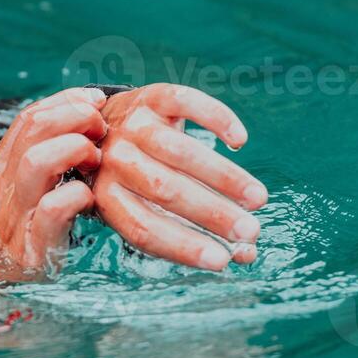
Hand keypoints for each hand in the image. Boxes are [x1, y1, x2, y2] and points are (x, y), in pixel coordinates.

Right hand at [0, 88, 107, 270]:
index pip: (28, 118)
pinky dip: (77, 196)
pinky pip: (53, 210)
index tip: (94, 100)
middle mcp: (0, 188)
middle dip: (74, 118)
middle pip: (33, 130)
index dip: (64, 102)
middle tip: (101, 129)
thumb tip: (74, 129)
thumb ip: (34, 165)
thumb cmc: (6, 237)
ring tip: (94, 161)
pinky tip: (89, 199)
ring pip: (37, 162)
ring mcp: (12, 217)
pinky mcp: (30, 249)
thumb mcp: (11, 195)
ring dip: (74, 150)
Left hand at [91, 83, 266, 270]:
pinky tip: (239, 140)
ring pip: (180, 151)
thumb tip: (246, 255)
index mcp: (107, 197)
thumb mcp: (146, 208)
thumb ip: (190, 231)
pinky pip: (185, 102)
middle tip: (250, 231)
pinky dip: (215, 117)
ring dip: (223, 176)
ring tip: (258, 198)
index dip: (183, 246)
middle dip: (212, 214)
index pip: (144, 227)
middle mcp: (115, 160)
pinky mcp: (151, 96)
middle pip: (165, 190)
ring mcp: (132, 126)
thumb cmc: (134, 180)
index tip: (222, 260)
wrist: (100, 126)